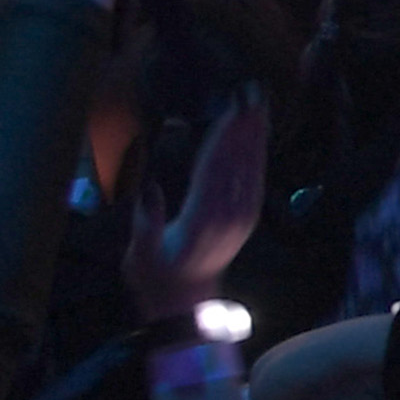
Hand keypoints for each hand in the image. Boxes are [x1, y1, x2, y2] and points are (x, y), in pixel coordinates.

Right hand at [120, 91, 271, 329]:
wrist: (184, 305)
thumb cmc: (154, 277)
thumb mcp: (140, 254)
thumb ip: (146, 223)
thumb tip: (149, 190)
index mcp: (200, 220)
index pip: (213, 170)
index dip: (223, 138)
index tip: (230, 110)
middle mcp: (228, 216)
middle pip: (238, 162)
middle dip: (245, 126)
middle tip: (253, 94)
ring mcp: (241, 217)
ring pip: (251, 168)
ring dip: (255, 135)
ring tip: (258, 105)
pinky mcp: (247, 219)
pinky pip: (255, 181)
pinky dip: (257, 155)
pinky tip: (258, 138)